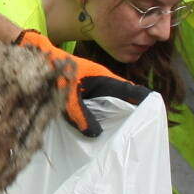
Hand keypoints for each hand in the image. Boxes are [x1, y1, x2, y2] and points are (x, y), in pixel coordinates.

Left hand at [13, 29, 151, 137]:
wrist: (37, 59)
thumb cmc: (54, 73)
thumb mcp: (68, 96)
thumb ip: (81, 115)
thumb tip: (97, 134)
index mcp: (104, 78)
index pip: (131, 90)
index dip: (144, 100)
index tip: (156, 112)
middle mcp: (102, 82)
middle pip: (124, 97)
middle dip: (133, 112)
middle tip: (141, 131)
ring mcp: (93, 86)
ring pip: (111, 102)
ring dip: (118, 114)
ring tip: (126, 133)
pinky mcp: (84, 92)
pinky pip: (98, 104)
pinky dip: (103, 115)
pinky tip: (103, 128)